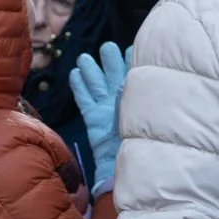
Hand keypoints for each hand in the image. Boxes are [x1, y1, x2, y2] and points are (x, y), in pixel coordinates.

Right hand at [68, 41, 129, 186]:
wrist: (125, 172)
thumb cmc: (142, 143)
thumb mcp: (143, 117)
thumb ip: (131, 99)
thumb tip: (122, 82)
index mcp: (140, 98)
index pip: (136, 75)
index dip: (132, 62)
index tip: (132, 49)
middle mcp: (122, 103)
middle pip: (114, 76)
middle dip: (110, 61)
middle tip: (107, 47)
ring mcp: (106, 111)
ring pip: (96, 85)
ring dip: (91, 71)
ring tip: (84, 57)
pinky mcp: (93, 121)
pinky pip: (84, 101)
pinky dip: (79, 88)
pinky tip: (75, 74)